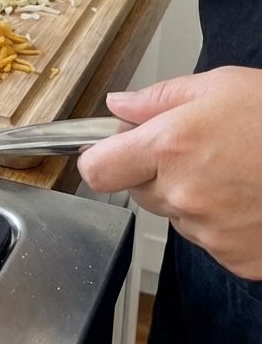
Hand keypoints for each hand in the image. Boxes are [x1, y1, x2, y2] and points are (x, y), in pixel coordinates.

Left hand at [78, 67, 261, 279]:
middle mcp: (184, 194)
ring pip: (176, 215)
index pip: (97, 169)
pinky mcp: (236, 258)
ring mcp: (210, 232)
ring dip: (191, 197)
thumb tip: (119, 106)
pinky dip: (222, 223)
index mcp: (170, 146)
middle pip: (137, 191)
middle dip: (154, 171)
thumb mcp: (219, 85)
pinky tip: (250, 198)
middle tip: (197, 150)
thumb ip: (159, 98)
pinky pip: (210, 241)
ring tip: (234, 171)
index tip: (111, 151)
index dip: (100, 159)